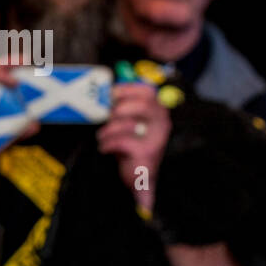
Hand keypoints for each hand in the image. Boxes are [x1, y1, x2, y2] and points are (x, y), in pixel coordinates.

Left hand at [97, 82, 170, 209]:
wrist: (140, 177)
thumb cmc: (133, 145)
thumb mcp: (130, 122)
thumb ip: (125, 106)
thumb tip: (110, 89)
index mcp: (158, 112)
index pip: (149, 91)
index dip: (129, 88)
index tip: (113, 93)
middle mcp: (162, 124)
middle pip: (143, 104)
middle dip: (120, 109)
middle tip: (109, 117)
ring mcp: (156, 139)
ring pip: (128, 123)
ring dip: (108, 129)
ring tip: (104, 136)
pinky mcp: (146, 152)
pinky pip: (120, 141)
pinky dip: (107, 144)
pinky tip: (105, 148)